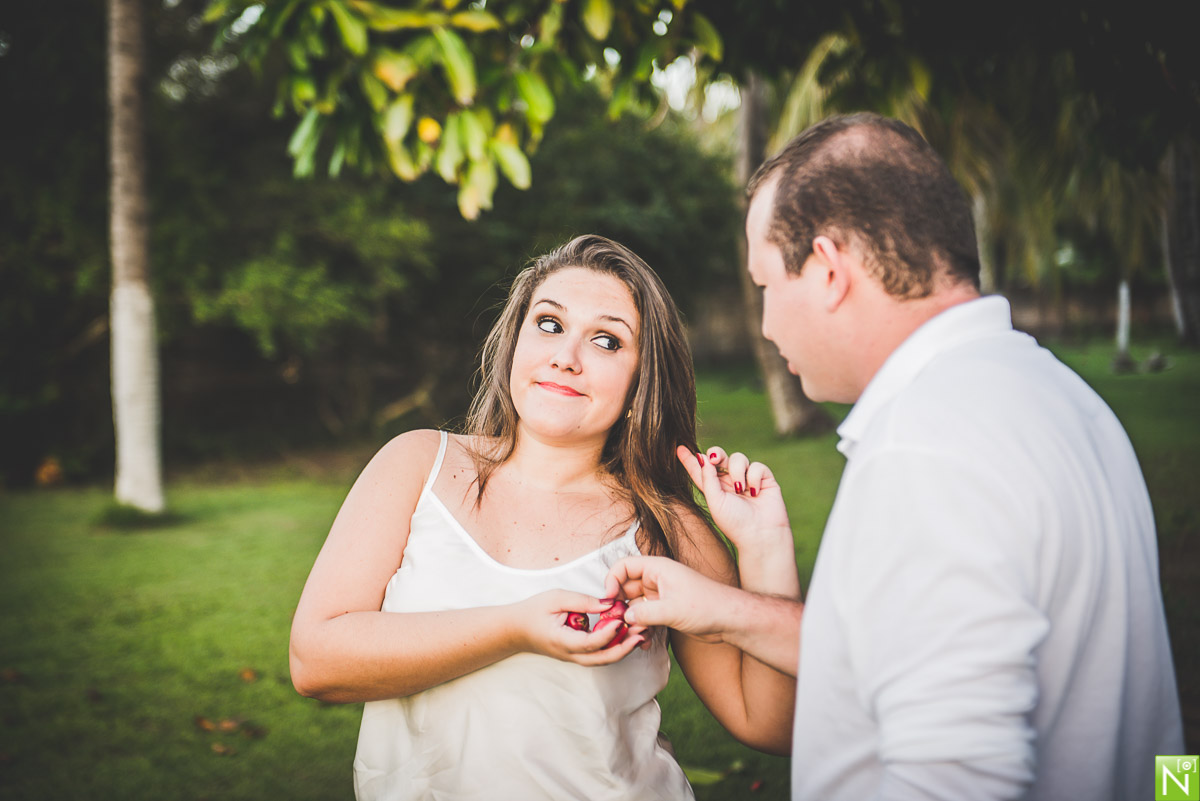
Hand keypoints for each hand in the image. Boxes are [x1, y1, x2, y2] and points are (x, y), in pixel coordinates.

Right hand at [512, 589, 648, 665]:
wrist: (516, 629)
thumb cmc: (534, 611)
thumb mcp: (556, 598)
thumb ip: (582, 600)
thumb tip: (609, 603)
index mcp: (561, 640)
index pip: (589, 642)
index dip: (608, 633)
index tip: (622, 619)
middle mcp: (569, 654)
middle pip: (602, 658)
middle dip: (624, 648)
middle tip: (642, 632)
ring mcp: (574, 658)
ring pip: (603, 660)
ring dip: (623, 649)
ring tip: (640, 633)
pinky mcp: (578, 655)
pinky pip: (599, 655)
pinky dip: (614, 647)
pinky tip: (626, 634)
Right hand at [604, 556, 734, 642]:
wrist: (731, 621)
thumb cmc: (707, 606)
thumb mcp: (671, 609)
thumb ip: (643, 612)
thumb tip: (624, 618)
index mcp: (658, 569)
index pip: (624, 566)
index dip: (612, 580)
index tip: (608, 599)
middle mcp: (657, 580)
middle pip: (626, 588)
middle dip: (619, 606)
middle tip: (615, 623)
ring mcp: (661, 596)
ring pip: (634, 605)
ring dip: (631, 621)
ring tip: (633, 636)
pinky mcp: (666, 611)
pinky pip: (645, 617)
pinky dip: (642, 629)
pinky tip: (644, 642)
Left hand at [677, 445, 791, 556]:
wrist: (761, 535)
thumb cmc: (735, 523)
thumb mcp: (715, 502)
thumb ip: (707, 479)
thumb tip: (703, 458)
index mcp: (715, 489)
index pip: (701, 470)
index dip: (690, 459)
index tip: (679, 448)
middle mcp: (730, 482)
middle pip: (719, 457)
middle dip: (716, 453)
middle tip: (714, 458)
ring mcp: (747, 479)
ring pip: (739, 458)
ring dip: (737, 472)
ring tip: (740, 489)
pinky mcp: (765, 479)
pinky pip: (757, 466)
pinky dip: (754, 477)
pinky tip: (754, 492)